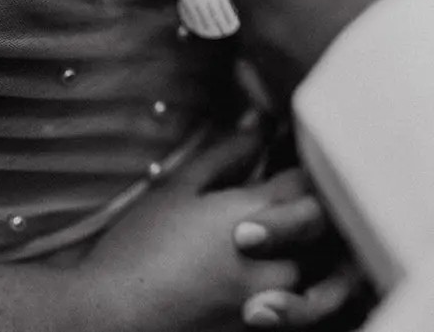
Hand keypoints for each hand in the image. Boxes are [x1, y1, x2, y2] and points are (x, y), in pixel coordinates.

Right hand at [79, 127, 361, 331]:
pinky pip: (304, 310)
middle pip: (325, 224)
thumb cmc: (137, 252)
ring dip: (320, 255)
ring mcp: (273, 302)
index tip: (294, 158)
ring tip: (303, 244)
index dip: (307, 164)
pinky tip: (285, 279)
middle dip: (315, 206)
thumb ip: (226, 155)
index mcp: (256, 215)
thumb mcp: (177, 190)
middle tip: (301, 195)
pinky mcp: (262, 330)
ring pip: (321, 272)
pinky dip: (303, 295)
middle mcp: (275, 261)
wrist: (109, 320)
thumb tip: (259, 122)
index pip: (309, 180)